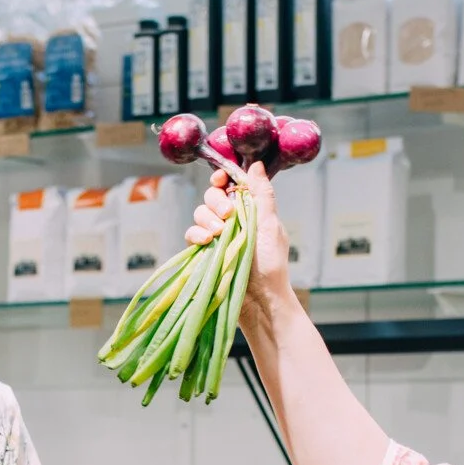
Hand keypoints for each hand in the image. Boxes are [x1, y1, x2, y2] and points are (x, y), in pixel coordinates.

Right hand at [184, 159, 291, 314]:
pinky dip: (197, 234)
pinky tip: (206, 242)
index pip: (232, 185)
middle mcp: (233, 220)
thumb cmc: (271, 265)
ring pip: (200, 213)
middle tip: (228, 215)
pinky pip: (192, 234)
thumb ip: (262, 195)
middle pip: (213, 196)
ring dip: (207, 218)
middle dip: (217, 201)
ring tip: (219, 233)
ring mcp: (218, 236)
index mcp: (251, 210)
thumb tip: (257, 164)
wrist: (260, 300)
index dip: (223, 178)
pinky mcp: (205, 252)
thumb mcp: (270, 225)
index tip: (221, 179)